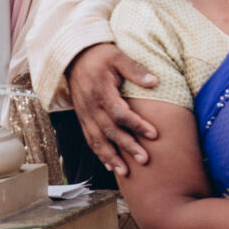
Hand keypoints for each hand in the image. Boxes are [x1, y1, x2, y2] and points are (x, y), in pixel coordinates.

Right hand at [67, 43, 160, 175]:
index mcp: (102, 92)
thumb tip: (155, 81)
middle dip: (127, 147)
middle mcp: (92, 107)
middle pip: (110, 131)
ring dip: (111, 157)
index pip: (121, 113)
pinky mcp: (83, 118)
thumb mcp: (118, 56)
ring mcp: (85, 115)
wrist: (73, 57)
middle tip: (144, 159)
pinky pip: (90, 139)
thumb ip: (135, 70)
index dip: (137, 125)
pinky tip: (110, 165)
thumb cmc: (100, 56)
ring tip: (125, 172)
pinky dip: (99, 154)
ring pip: (98, 140)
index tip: (154, 134)